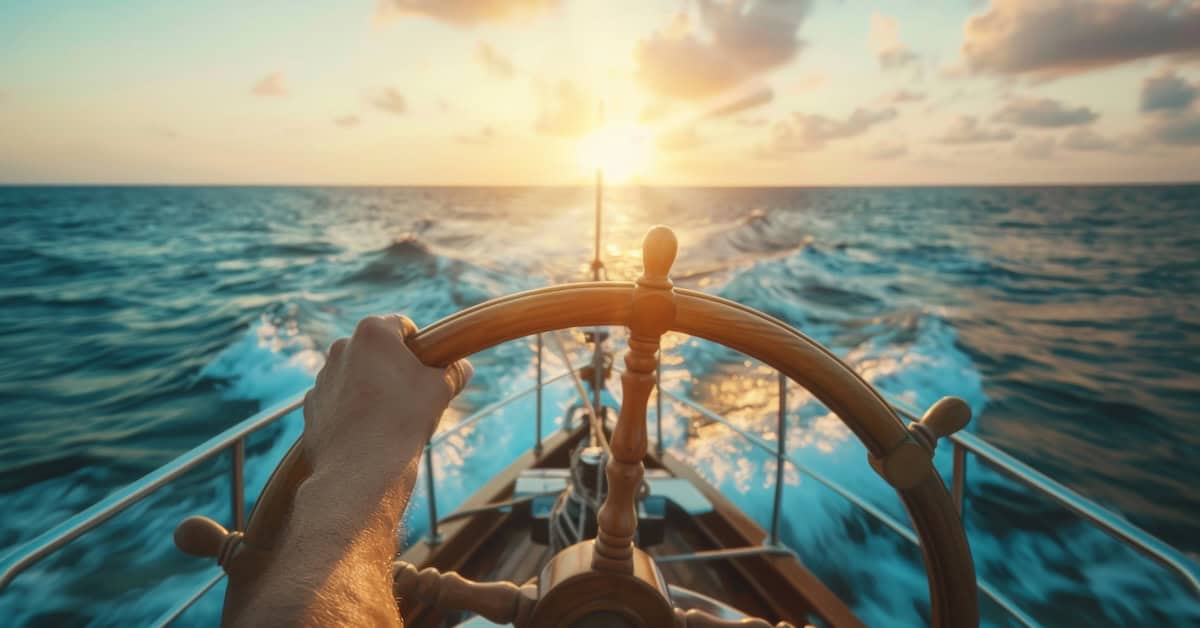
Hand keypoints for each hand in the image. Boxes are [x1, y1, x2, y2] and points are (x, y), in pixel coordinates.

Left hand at [302, 314, 472, 480]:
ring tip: (389, 418)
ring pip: (355, 375)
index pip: (402, 326)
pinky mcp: (312, 405)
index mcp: (373, 333)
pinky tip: (368, 432)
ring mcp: (323, 377)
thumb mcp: (440, 390)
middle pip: (376, 350)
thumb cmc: (403, 421)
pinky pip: (338, 400)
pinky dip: (352, 410)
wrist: (362, 469)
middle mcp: (342, 348)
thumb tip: (462, 369)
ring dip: (371, 387)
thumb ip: (453, 372)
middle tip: (411, 393)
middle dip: (392, 366)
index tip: (428, 367)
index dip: (420, 346)